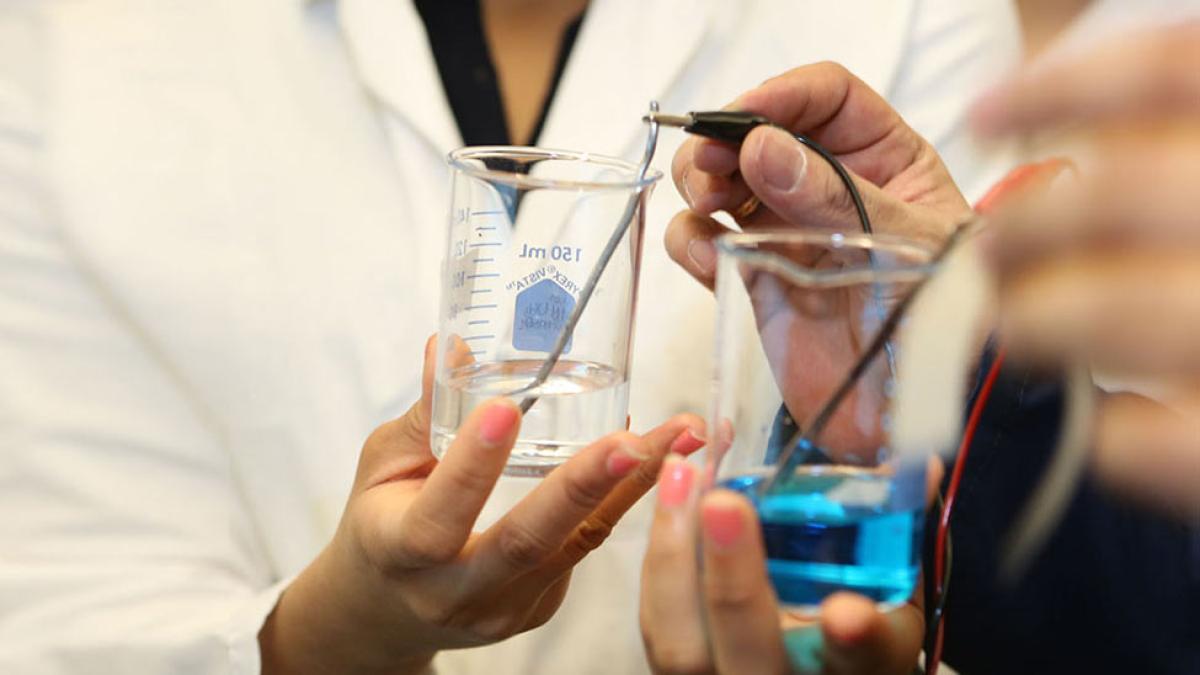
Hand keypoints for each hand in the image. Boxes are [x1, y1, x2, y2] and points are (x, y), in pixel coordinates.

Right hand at [260, 336, 705, 672]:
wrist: (387, 611)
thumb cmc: (382, 524)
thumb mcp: (384, 465)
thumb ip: (425, 413)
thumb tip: (452, 344)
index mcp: (400, 553)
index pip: (437, 518)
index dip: (470, 468)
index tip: (502, 410)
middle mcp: (455, 592)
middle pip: (526, 544)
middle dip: (582, 488)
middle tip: (630, 440)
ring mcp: (506, 609)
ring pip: (576, 544)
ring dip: (634, 485)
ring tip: (682, 436)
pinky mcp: (542, 608)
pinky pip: (588, 548)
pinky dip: (630, 499)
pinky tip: (671, 459)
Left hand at [640, 456, 941, 674]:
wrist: (801, 669)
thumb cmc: (847, 630)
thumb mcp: (886, 593)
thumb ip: (895, 533)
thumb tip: (917, 465)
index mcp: (858, 672)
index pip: (862, 661)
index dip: (855, 640)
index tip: (845, 612)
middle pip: (750, 656)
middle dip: (733, 580)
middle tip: (723, 503)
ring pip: (681, 646)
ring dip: (675, 556)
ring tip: (680, 478)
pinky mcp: (677, 670)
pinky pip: (656, 624)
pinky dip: (658, 559)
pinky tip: (667, 498)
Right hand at [666, 62, 976, 457]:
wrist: (922, 412)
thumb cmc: (944, 321)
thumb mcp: (905, 245)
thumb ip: (833, 197)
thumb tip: (760, 148)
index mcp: (883, 159)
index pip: (827, 98)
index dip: (781, 96)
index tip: (744, 120)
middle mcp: (827, 187)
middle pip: (758, 132)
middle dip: (724, 140)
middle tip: (711, 168)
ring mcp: (785, 231)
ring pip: (719, 182)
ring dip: (699, 182)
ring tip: (708, 205)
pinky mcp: (753, 277)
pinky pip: (703, 244)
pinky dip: (688, 242)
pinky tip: (704, 256)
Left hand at [973, 22, 1199, 518]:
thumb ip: (1163, 175)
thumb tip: (1044, 132)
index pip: (1177, 77)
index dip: (1068, 87)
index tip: (986, 113)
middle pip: (1131, 193)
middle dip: (1029, 225)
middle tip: (990, 256)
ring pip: (1120, 311)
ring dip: (1037, 321)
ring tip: (1018, 334)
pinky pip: (1152, 447)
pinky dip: (1108, 437)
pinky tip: (1106, 428)